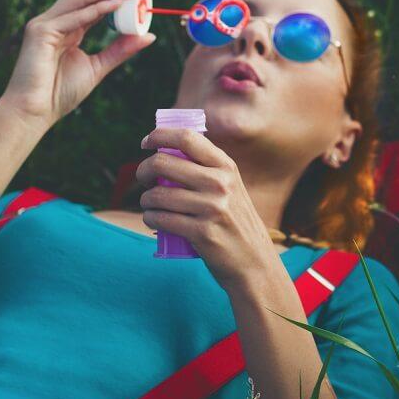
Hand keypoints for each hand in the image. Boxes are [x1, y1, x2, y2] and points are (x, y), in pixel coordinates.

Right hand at [1, 0, 156, 126]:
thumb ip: (120, 50)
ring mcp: (45, 23)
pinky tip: (117, 4)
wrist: (32, 113)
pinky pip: (73, 16)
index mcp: (66, 26)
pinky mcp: (41, 32)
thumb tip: (149, 36)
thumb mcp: (97, 68)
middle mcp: (55, 19)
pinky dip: (97, 8)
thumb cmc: (59, 94)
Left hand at [137, 127, 280, 292]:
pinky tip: (152, 219)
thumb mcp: (231, 188)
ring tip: (149, 204)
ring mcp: (211, 208)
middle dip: (144, 170)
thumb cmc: (235, 223)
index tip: (147, 143)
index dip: (160, 136)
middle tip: (144, 178)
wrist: (255, 262)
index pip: (186, 137)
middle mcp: (220, 183)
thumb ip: (208, 170)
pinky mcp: (202, 233)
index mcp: (226, 167)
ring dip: (145, 200)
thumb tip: (165, 152)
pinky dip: (149, 218)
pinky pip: (160, 218)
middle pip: (163, 163)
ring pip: (157, 194)